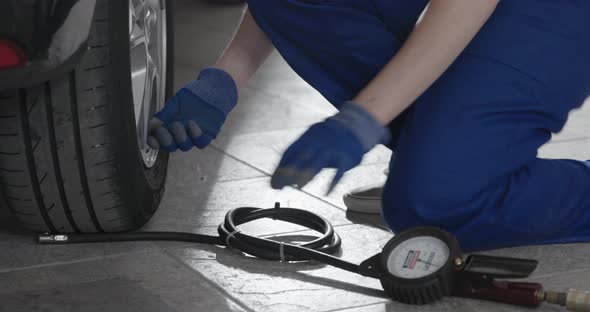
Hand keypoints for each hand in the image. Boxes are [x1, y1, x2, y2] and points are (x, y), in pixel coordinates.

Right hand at [147, 68, 237, 151]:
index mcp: (171, 127)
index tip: (150, 139)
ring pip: (185, 146)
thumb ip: (164, 115)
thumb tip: (151, 126)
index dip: (154, 143)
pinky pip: (201, 142)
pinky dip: (196, 136)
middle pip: (171, 147)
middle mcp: (182, 134)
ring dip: (179, 138)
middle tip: (164, 130)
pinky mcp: (208, 133)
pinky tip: (192, 125)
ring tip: (179, 124)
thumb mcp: (176, 103)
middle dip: (166, 141)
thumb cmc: (194, 95)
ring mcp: (194, 135)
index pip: (160, 141)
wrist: (213, 89)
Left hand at [271, 102, 389, 192]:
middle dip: (288, 172)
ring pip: (318, 162)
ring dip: (308, 174)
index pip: (290, 152)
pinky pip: (339, 171)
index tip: (273, 182)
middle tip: (279, 186)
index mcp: (307, 137)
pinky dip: (333, 182)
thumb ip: (299, 157)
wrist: (354, 126)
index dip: (280, 167)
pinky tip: (326, 192)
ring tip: (298, 186)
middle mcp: (318, 142)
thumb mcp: (312, 142)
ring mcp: (332, 149)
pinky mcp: (346, 157)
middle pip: (300, 158)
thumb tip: (284, 176)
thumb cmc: (327, 138)